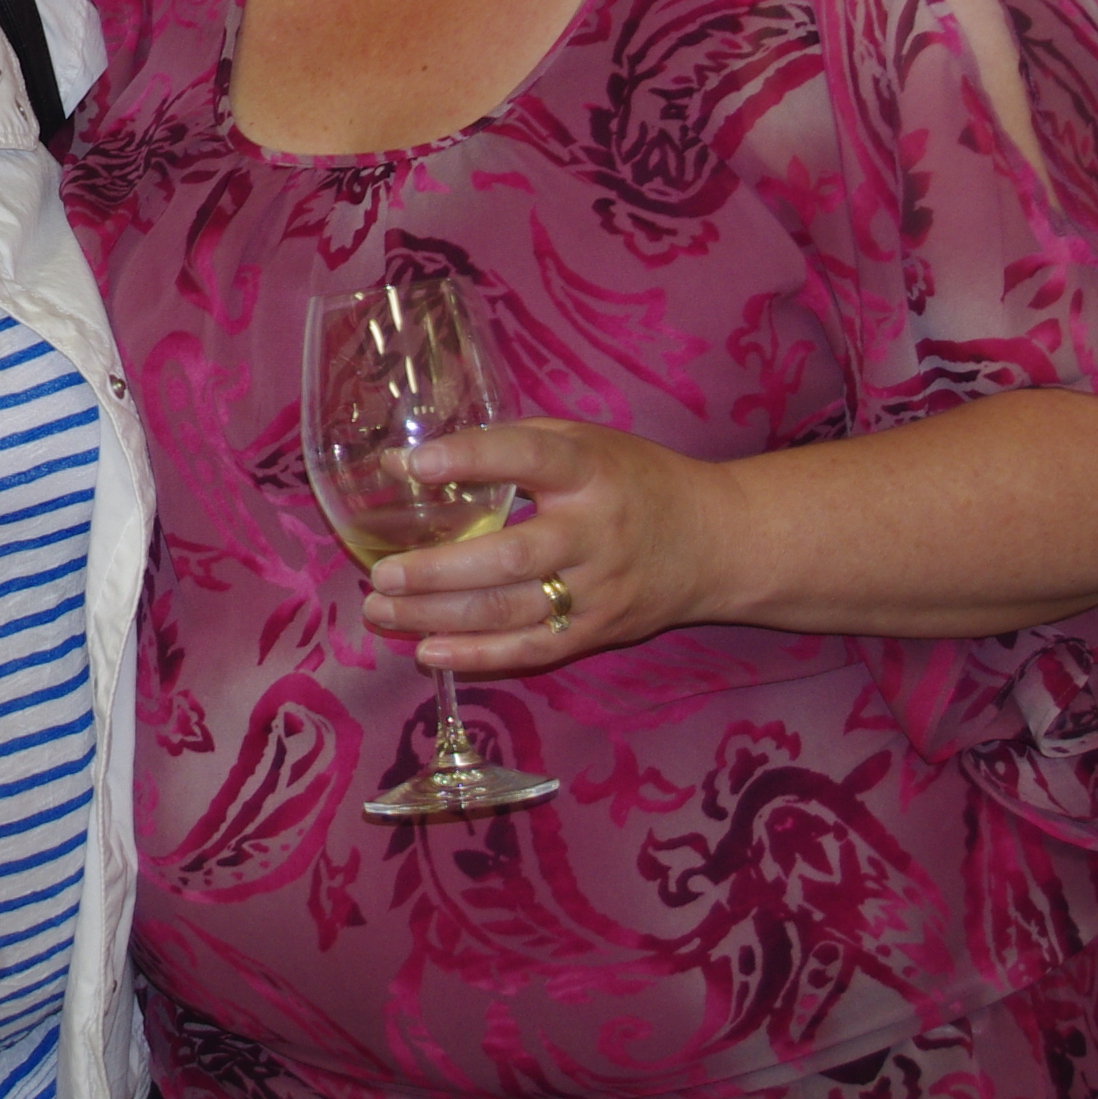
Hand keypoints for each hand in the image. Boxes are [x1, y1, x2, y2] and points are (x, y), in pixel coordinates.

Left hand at [358, 419, 734, 676]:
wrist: (716, 543)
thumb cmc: (634, 480)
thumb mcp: (584, 442)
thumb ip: (511, 445)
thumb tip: (414, 459)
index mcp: (589, 470)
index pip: (526, 457)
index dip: (468, 459)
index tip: (411, 463)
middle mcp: (594, 532)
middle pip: (508, 557)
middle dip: (436, 570)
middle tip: (381, 573)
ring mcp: (597, 590)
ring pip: (510, 612)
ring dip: (438, 617)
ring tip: (381, 611)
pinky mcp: (598, 632)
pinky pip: (531, 650)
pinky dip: (477, 656)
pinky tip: (429, 652)